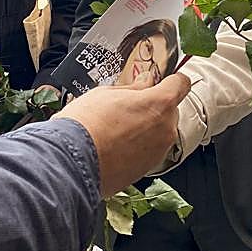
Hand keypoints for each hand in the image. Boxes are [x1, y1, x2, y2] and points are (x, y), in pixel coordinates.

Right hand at [55, 73, 190, 195]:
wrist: (70, 163)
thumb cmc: (86, 125)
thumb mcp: (107, 93)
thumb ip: (133, 88)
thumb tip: (145, 82)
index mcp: (160, 103)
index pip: (181, 84)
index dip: (172, 81)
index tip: (164, 81)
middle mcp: (166, 128)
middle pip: (170, 110)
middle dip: (155, 107)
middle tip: (129, 108)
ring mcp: (158, 151)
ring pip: (161, 132)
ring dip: (147, 128)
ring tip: (118, 129)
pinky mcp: (147, 169)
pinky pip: (150, 151)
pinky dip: (139, 147)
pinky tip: (116, 145)